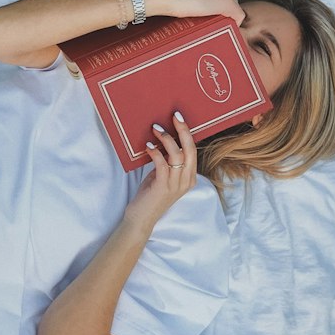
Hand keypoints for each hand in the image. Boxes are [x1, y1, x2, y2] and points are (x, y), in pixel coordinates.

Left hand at [125, 112, 197, 231]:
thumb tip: (163, 139)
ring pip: (177, 155)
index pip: (193, 150)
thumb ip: (167, 162)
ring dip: (166, 139)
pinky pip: (162, 164)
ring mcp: (176, 185)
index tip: (178, 118)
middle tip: (174, 116)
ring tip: (155, 128)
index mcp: (189, 177)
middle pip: (190, 150)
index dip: (187, 133)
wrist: (141, 218)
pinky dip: (156, 152)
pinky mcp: (163, 187)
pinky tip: (148, 146)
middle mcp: (186, 180)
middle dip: (183, 130)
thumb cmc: (150, 195)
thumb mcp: (162, 175)